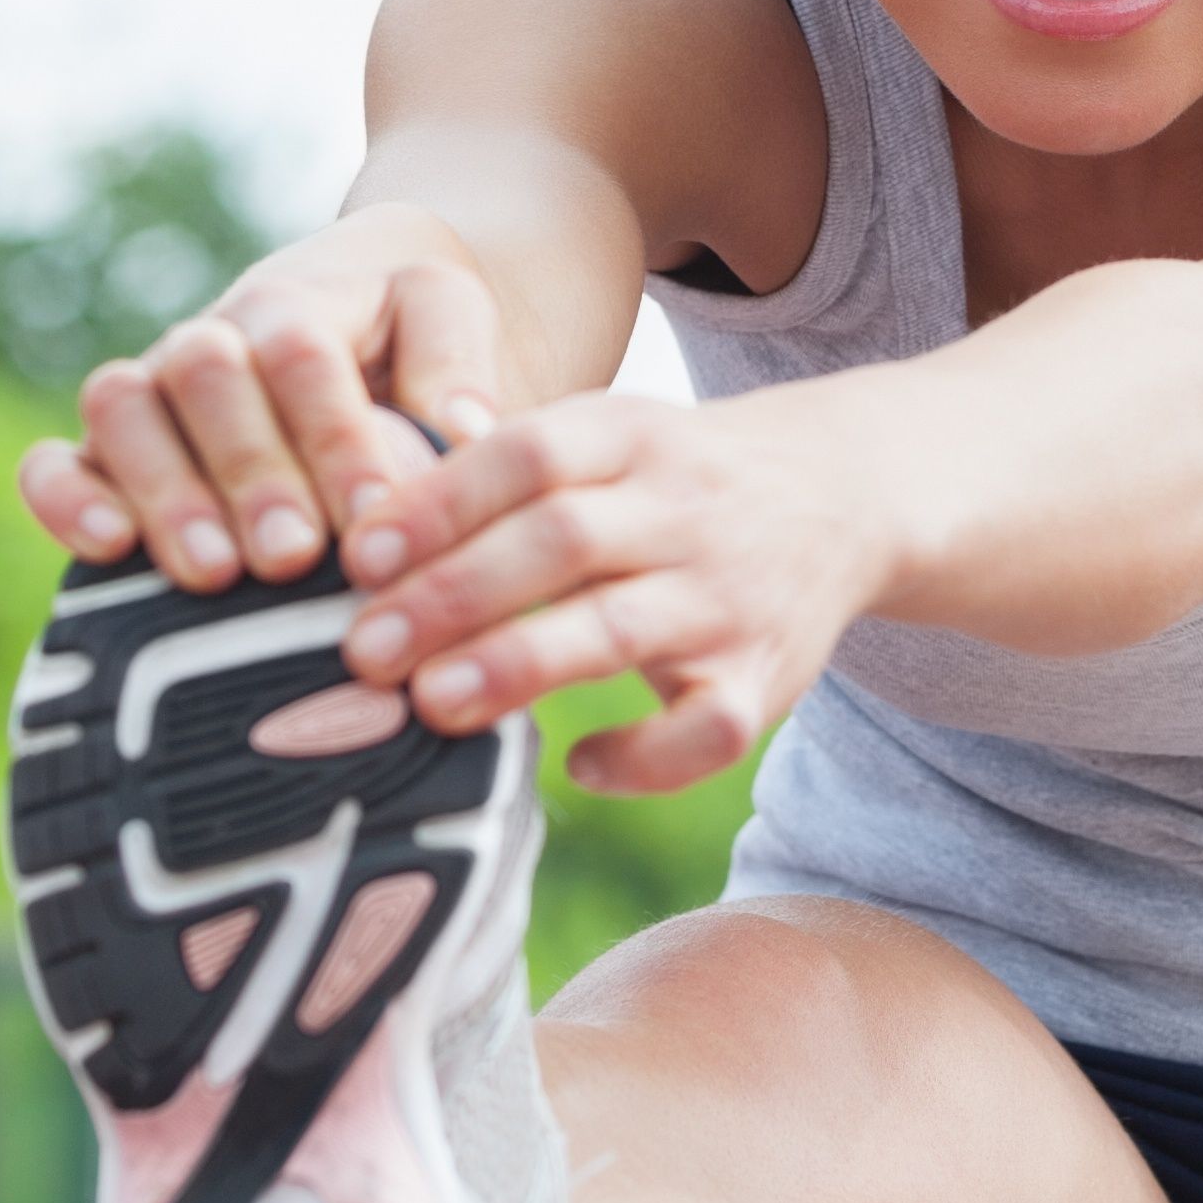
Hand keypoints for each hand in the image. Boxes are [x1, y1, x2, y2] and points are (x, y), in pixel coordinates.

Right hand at [17, 218, 504, 590]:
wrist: (356, 322)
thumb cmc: (408, 344)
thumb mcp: (447, 325)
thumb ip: (459, 364)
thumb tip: (465, 429)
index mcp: (294, 306)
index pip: (300, 354)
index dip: (332, 435)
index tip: (373, 514)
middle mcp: (210, 342)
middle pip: (203, 378)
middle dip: (249, 472)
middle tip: (293, 556)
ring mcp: (150, 395)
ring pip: (121, 409)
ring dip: (165, 491)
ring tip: (214, 573)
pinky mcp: (103, 453)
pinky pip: (54, 461)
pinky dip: (65, 498)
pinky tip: (108, 549)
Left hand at [328, 391, 892, 793]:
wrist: (842, 497)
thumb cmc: (671, 479)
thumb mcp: (607, 436)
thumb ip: (500, 468)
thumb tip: (364, 517)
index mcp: (635, 436)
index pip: (531, 454)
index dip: (441, 503)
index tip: (359, 555)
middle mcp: (687, 510)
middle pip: (563, 541)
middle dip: (454, 595)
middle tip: (362, 651)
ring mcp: (730, 598)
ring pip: (622, 630)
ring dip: (521, 665)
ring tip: (432, 703)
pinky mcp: (764, 680)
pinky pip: (708, 729)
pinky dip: (643, 757)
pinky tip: (576, 766)